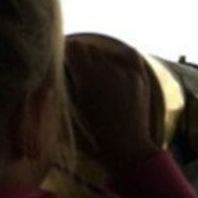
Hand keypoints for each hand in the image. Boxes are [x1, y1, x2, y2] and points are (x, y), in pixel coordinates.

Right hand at [65, 34, 160, 176]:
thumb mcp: (72, 111)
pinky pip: (128, 54)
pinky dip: (119, 57)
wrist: (127, 149)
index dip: (65, 53)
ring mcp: (126, 72)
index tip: (63, 60)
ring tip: (96, 75)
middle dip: (81, 57)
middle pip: (89, 49)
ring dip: (98, 59)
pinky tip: (113, 64)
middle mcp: (108, 70)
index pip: (73, 48)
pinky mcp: (140, 77)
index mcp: (88, 78)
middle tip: (78, 72)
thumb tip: (57, 69)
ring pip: (106, 53)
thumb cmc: (94, 137)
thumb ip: (65, 86)